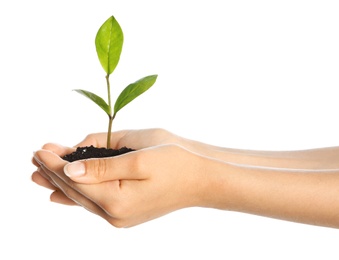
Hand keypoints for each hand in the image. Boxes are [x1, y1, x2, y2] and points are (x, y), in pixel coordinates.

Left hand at [32, 128, 185, 204]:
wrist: (202, 179)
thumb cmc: (176, 162)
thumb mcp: (139, 158)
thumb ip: (103, 166)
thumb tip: (69, 171)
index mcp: (117, 200)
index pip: (74, 181)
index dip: (54, 164)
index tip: (38, 150)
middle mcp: (115, 214)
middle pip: (74, 191)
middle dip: (53, 173)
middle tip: (34, 156)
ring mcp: (121, 216)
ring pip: (82, 197)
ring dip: (62, 182)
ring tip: (40, 172)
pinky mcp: (126, 212)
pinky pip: (94, 203)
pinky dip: (76, 194)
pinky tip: (60, 196)